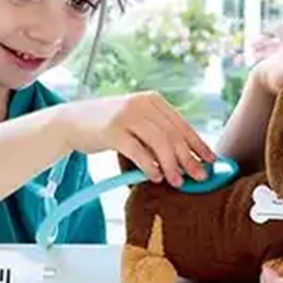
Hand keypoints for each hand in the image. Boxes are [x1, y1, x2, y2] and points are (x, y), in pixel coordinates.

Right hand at [62, 91, 216, 186]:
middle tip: (199, 177)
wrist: (71, 122)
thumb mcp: (135, 122)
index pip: (182, 124)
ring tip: (177, 182)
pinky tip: (155, 177)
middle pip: (173, 135)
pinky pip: (138, 151)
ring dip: (171, 165)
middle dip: (189, 158)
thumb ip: (157, 133)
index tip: (212, 161)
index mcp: (152, 100)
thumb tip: (187, 158)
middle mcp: (141, 104)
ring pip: (159, 143)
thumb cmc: (107, 127)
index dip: (199, 144)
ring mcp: (126, 115)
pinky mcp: (112, 130)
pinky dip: (149, 165)